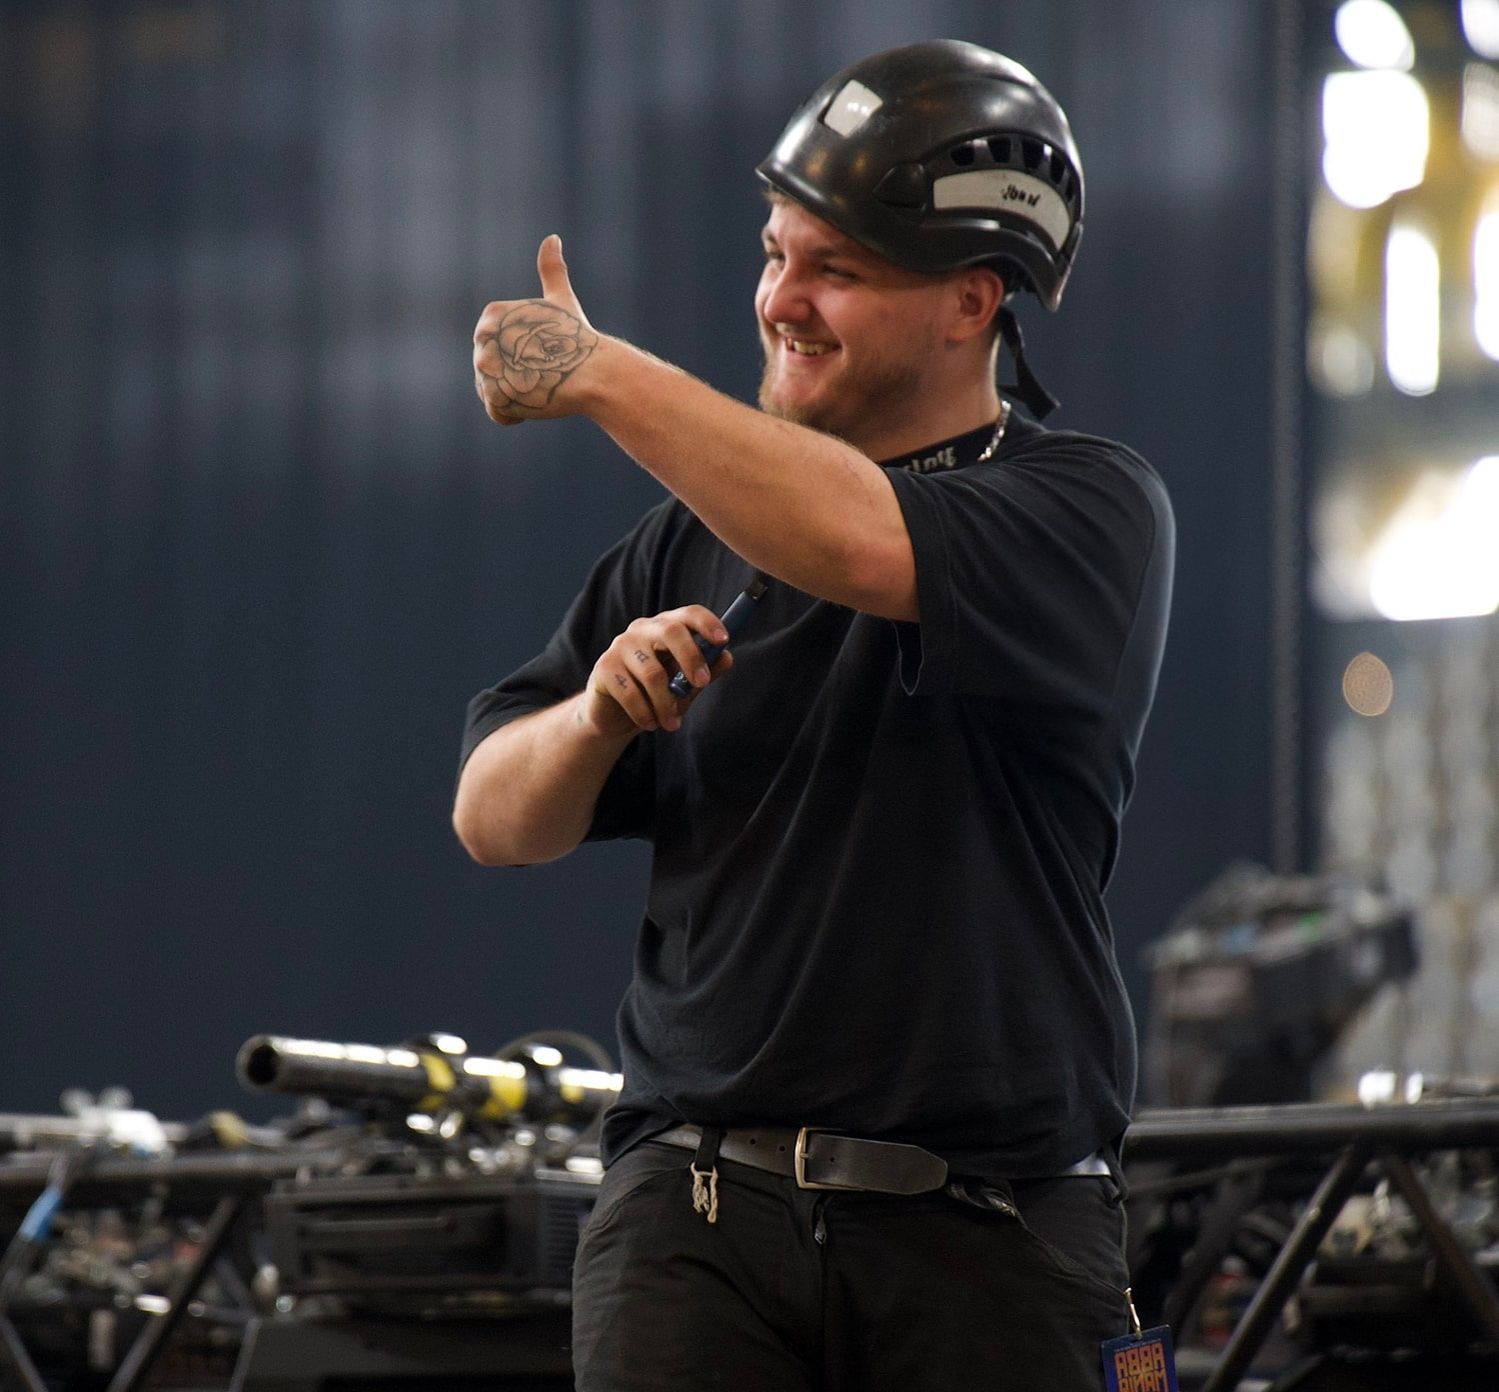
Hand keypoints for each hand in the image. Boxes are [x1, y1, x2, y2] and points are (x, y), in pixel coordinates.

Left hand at [474, 235, 599, 425]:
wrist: (594, 373)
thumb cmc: (579, 338)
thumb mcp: (561, 300)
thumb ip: (551, 271)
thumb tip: (553, 238)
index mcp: (492, 315)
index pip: (494, 347)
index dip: (519, 356)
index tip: (543, 353)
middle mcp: (483, 339)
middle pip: (492, 372)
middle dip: (517, 378)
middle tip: (545, 372)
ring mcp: (486, 368)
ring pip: (494, 394)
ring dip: (518, 396)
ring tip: (542, 386)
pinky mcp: (494, 396)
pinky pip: (498, 413)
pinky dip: (515, 414)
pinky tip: (536, 402)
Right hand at [583, 607, 733, 736]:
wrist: (613, 717)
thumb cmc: (653, 695)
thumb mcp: (684, 686)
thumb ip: (705, 672)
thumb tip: (726, 657)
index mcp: (666, 628)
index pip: (688, 614)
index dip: (707, 623)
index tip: (723, 640)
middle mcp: (642, 630)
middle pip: (671, 631)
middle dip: (691, 657)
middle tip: (701, 683)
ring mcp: (620, 646)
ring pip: (652, 673)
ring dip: (666, 704)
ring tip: (672, 724)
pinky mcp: (604, 667)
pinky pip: (630, 692)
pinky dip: (644, 713)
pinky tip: (650, 724)